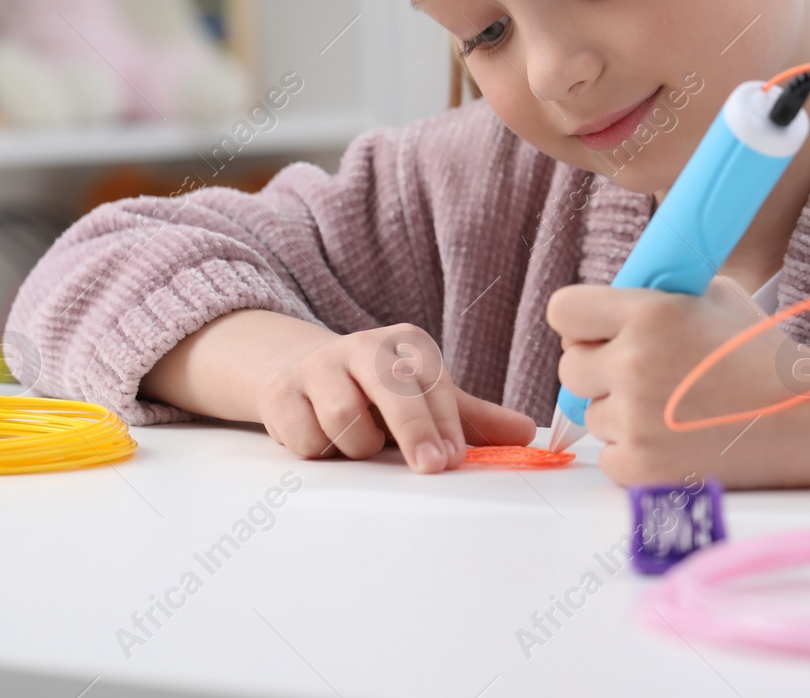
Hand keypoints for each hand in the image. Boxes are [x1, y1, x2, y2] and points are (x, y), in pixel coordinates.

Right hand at [251, 320, 535, 471]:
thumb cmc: (378, 394)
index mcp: (405, 344)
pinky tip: (323, 439)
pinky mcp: (281, 393)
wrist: (302, 374)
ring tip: (362, 443)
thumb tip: (528, 434)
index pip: (431, 382)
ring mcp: (318, 367)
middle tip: (431, 465)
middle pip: (391, 389)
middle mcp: (362, 346)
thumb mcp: (426, 401)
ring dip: (359, 446)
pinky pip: (305, 438)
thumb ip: (475, 420)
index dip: (445, 423)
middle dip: (414, 430)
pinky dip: (319, 450)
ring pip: (344, 419)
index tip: (454, 458)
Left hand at [548, 276, 809, 486]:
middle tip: (642, 373)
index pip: (562, 311)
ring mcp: (635, 421)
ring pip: (593, 414)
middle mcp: (633, 364)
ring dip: (621, 413)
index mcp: (647, 314)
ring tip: (673, 410)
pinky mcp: (642, 468)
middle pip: (570, 367)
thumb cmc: (764, 355)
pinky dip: (634, 452)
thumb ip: (656, 296)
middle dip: (600, 369)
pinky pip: (609, 456)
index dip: (580, 322)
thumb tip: (614, 303)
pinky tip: (674, 440)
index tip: (597, 331)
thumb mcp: (714, 297)